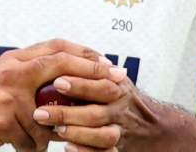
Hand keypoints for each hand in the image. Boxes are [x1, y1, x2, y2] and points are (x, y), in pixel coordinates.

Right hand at [0, 39, 120, 151]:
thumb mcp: (3, 81)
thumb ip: (31, 76)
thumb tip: (70, 79)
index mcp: (14, 59)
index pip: (56, 46)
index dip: (84, 53)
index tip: (107, 62)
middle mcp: (11, 71)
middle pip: (60, 65)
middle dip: (92, 74)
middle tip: (116, 84)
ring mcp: (6, 94)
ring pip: (50, 112)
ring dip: (54, 129)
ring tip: (54, 136)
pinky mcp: (3, 119)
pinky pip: (33, 138)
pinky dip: (32, 147)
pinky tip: (23, 147)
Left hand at [34, 74, 195, 151]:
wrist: (155, 128)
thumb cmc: (126, 101)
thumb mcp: (116, 80)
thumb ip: (94, 69)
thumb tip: (60, 52)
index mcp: (118, 89)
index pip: (99, 84)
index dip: (80, 83)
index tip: (57, 81)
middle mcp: (120, 110)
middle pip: (95, 112)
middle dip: (67, 112)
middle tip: (40, 112)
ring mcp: (120, 131)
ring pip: (99, 135)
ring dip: (74, 133)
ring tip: (54, 130)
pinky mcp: (117, 148)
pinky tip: (68, 148)